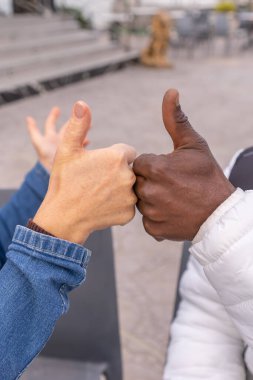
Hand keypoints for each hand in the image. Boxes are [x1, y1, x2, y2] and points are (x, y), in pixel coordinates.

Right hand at [34, 101, 136, 243]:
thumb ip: (77, 125)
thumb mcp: (67, 150)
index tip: (100, 166)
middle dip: (118, 172)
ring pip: (131, 187)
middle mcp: (129, 176)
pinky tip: (104, 206)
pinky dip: (119, 205)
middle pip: (130, 169)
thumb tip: (82, 103)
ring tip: (100, 193)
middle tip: (98, 181)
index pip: (127, 152)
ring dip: (120, 188)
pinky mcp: (129, 214)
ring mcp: (130, 197)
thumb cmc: (64, 181)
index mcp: (117, 157)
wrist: (63, 216)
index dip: (113, 158)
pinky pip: (128, 205)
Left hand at [133, 89, 234, 241]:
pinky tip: (171, 212)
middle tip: (171, 185)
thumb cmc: (207, 176)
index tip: (168, 170)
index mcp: (156, 167)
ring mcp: (151, 212)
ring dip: (152, 199)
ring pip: (141, 201)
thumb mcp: (194, 144)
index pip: (140, 163)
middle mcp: (149, 190)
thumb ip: (176, 120)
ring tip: (172, 198)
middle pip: (138, 182)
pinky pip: (147, 220)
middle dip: (151, 181)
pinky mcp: (154, 229)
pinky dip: (156, 217)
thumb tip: (170, 92)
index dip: (154, 165)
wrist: (220, 212)